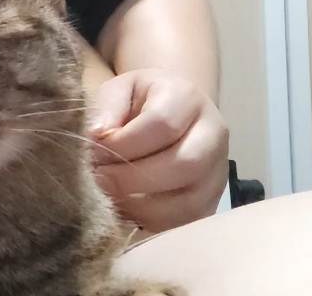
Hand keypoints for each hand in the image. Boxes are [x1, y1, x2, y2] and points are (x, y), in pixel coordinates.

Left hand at [88, 68, 228, 232]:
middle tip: (99, 178)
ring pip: (188, 201)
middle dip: (132, 178)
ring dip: (140, 205)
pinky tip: (126, 207)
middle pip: (184, 164)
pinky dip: (150, 220)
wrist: (170, 113)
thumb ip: (106, 107)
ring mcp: (217, 172)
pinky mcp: (211, 202)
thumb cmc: (137, 100)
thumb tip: (97, 136)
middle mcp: (213, 134)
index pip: (162, 124)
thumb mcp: (117, 90)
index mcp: (188, 98)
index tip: (94, 150)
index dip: (123, 142)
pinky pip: (184, 222)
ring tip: (110, 194)